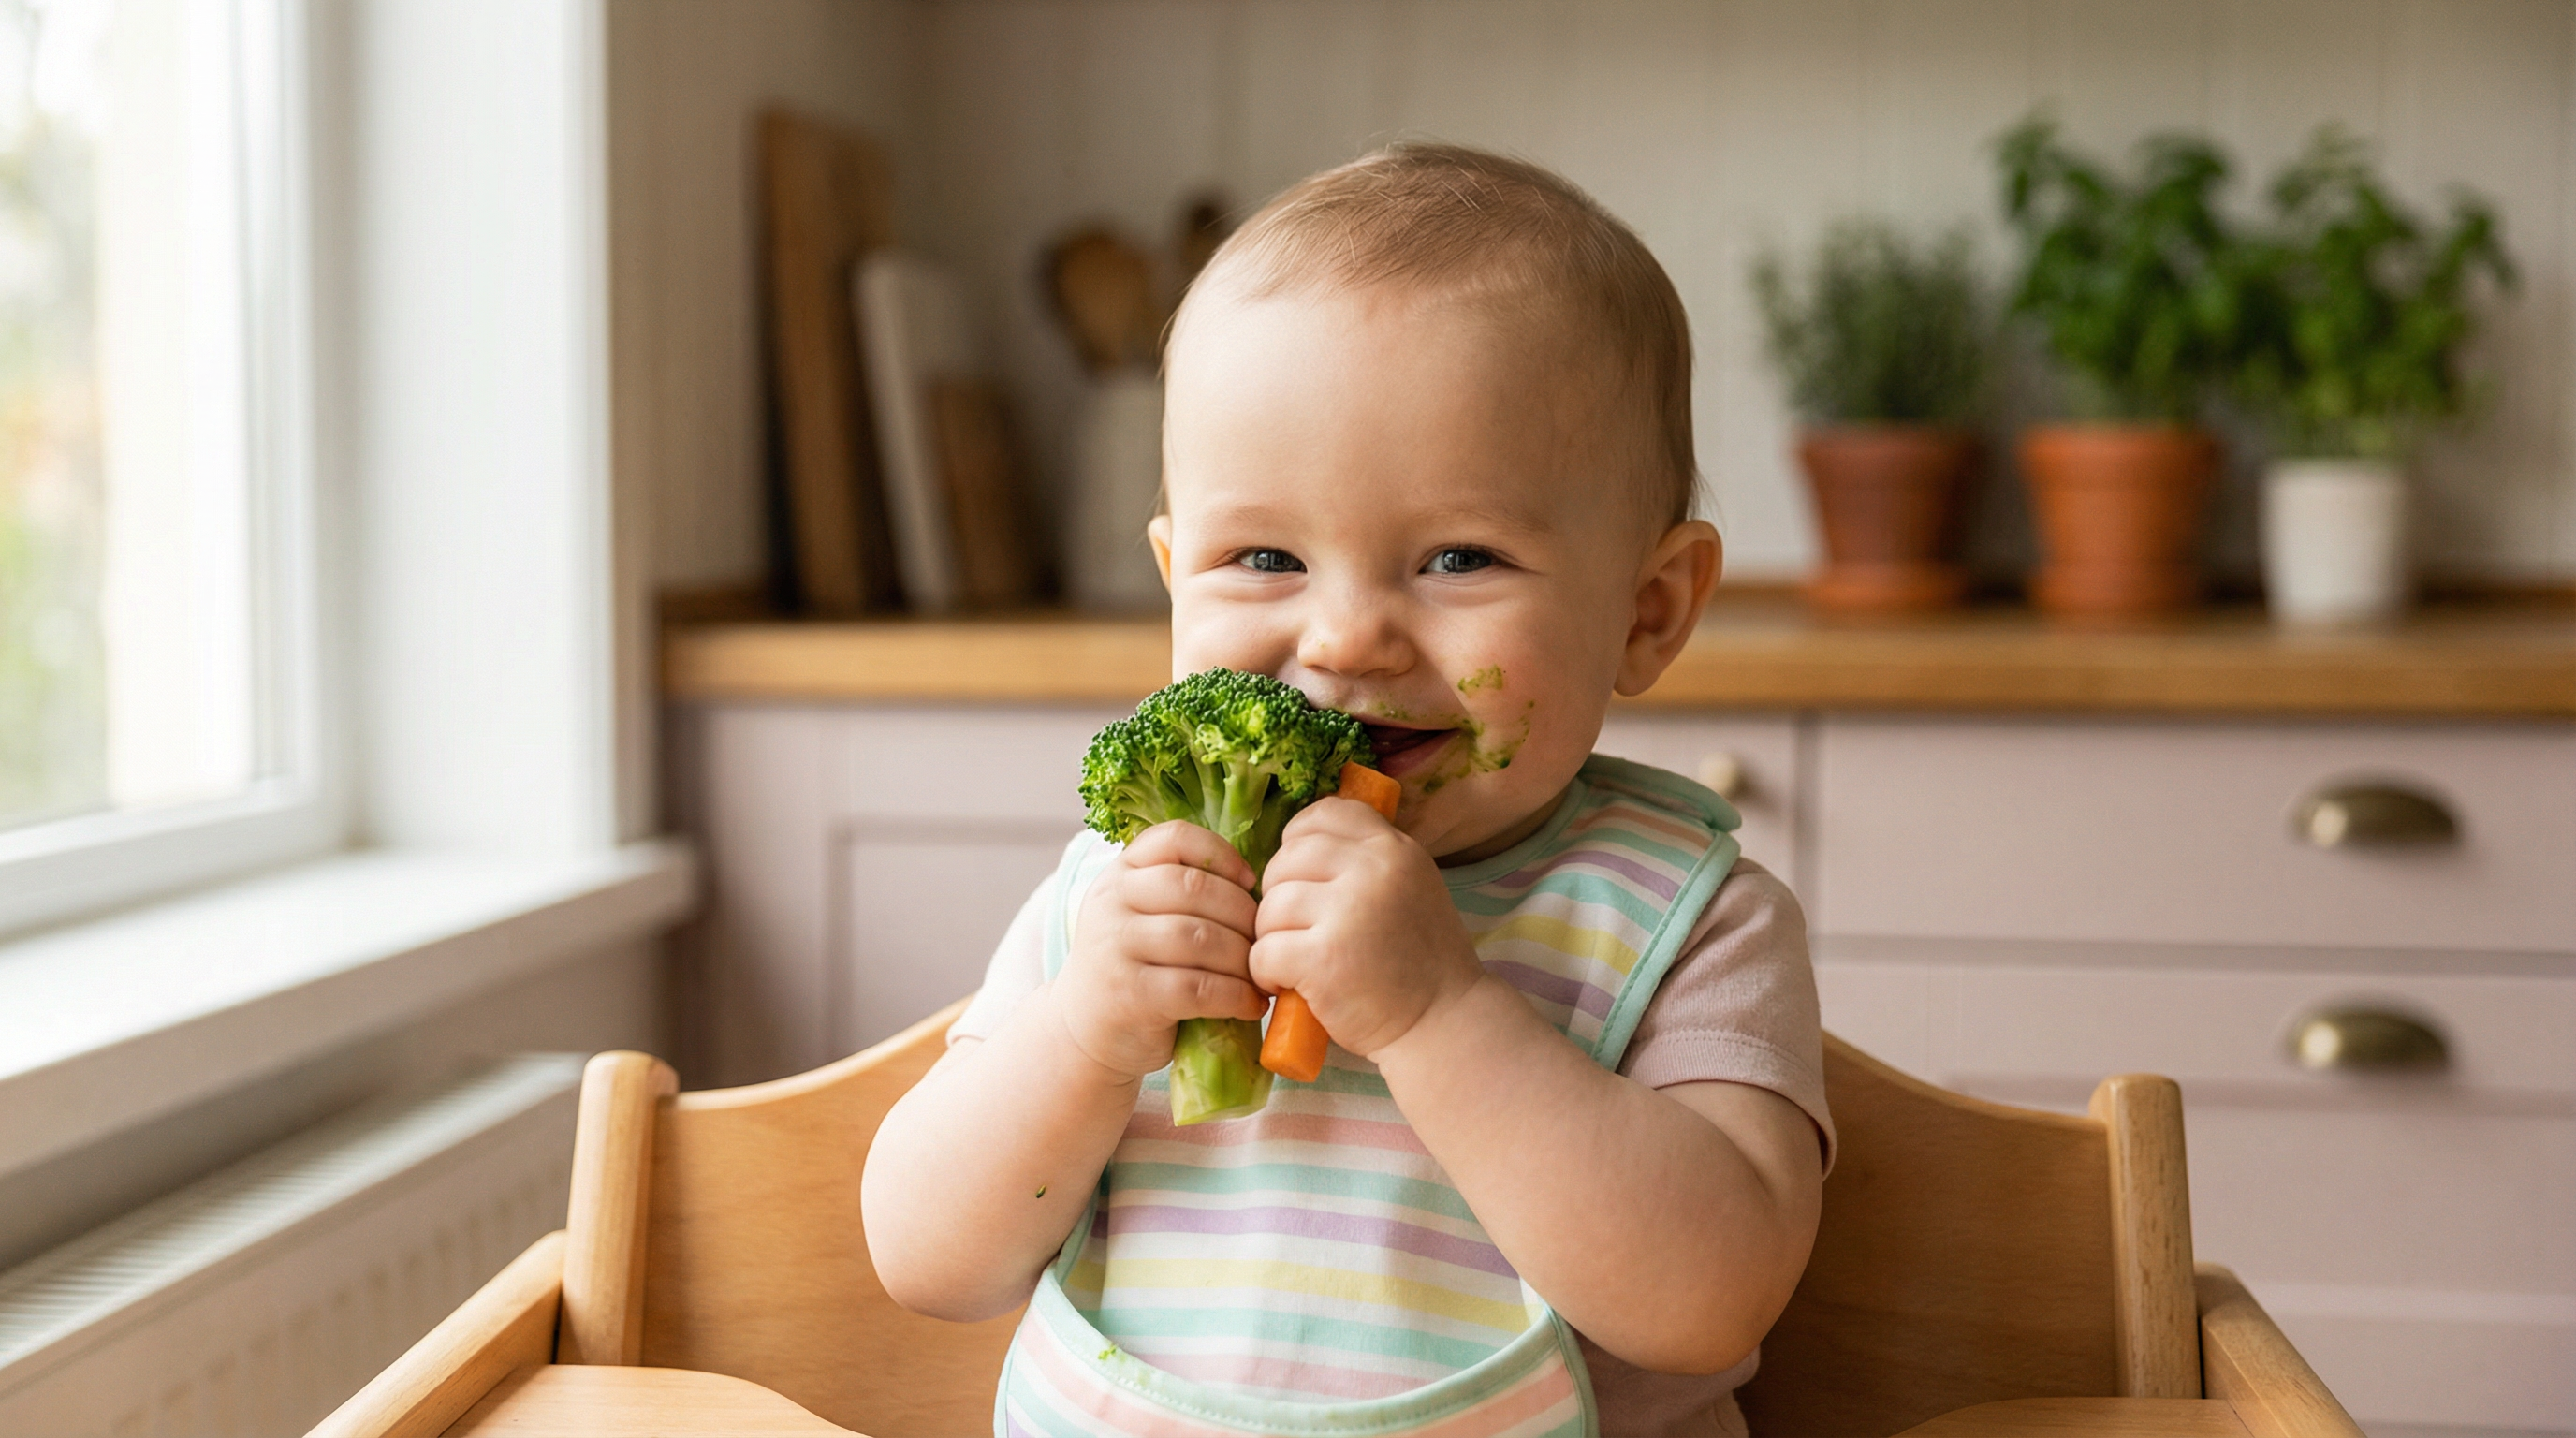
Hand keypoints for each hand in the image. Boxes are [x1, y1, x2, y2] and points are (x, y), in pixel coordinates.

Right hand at [1054, 822, 1266, 1082]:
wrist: (1085, 1031)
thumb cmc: (1134, 968)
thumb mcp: (1142, 917)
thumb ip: (1181, 894)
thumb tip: (1260, 888)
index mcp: (1120, 874)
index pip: (1175, 838)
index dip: (1222, 853)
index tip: (1250, 880)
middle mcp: (1112, 902)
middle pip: (1195, 887)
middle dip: (1244, 915)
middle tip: (1266, 940)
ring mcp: (1115, 947)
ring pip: (1200, 937)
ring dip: (1243, 958)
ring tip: (1261, 974)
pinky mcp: (1130, 995)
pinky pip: (1198, 987)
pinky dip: (1235, 996)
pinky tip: (1250, 1004)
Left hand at [1249, 797, 1484, 1059]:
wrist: (1444, 1023)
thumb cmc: (1421, 962)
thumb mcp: (1411, 888)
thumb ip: (1368, 861)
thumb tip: (1298, 844)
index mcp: (1394, 848)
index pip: (1324, 814)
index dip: (1298, 842)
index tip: (1301, 877)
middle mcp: (1374, 869)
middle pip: (1286, 860)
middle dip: (1280, 897)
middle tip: (1298, 932)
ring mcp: (1348, 911)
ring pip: (1270, 907)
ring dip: (1272, 938)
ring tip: (1296, 962)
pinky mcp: (1324, 957)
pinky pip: (1264, 950)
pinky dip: (1266, 972)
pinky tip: (1287, 984)